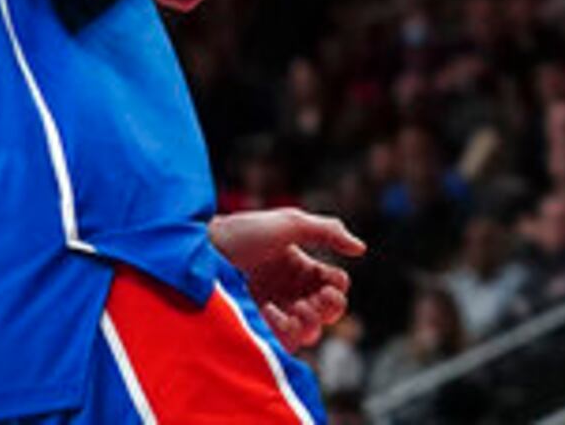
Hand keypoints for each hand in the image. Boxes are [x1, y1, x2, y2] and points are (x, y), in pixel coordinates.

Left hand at [210, 207, 364, 349]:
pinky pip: (285, 340)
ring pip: (311, 331)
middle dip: (329, 309)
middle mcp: (291, 291)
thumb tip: (361, 249)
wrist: (203, 249)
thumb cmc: (244, 232)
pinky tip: (271, 312)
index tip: (327, 285)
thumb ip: (329, 231)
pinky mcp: (258, 324)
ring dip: (309, 322)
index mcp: (302, 267)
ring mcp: (275, 309)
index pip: (337, 286)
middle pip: (329, 313)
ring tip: (293, 308)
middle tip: (314, 299)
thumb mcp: (291, 222)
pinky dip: (285, 329)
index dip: (338, 289)